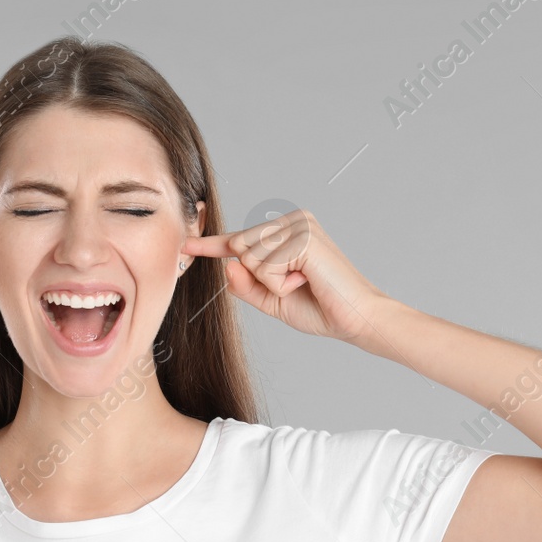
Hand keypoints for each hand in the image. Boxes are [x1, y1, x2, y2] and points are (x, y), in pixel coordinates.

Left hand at [180, 209, 391, 344]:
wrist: (355, 319)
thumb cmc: (320, 308)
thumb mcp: (272, 299)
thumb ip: (246, 285)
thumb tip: (227, 266)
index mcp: (285, 232)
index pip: (240, 239)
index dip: (210, 245)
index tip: (186, 245)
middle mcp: (291, 221)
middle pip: (239, 248)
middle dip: (260, 278)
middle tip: (296, 283)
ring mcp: (298, 225)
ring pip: (249, 257)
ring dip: (272, 282)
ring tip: (303, 282)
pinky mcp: (302, 236)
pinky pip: (266, 267)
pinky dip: (281, 284)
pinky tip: (306, 280)